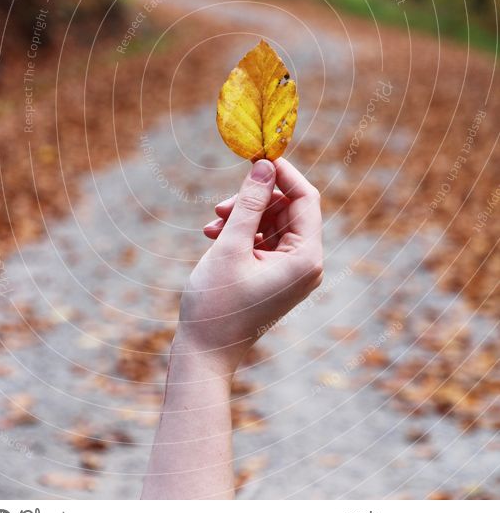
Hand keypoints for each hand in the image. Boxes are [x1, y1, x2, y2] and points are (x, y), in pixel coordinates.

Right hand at [174, 158, 322, 374]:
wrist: (204, 354)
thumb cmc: (217, 304)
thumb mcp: (231, 245)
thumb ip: (249, 202)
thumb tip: (265, 165)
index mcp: (306, 258)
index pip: (306, 199)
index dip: (283, 174)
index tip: (256, 158)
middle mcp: (306, 265)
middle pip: (288, 210)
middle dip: (254, 201)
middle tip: (221, 207)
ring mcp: (292, 272)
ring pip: (272, 223)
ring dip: (243, 218)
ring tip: (211, 227)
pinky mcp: (276, 277)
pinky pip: (264, 241)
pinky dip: (241, 234)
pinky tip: (213, 237)